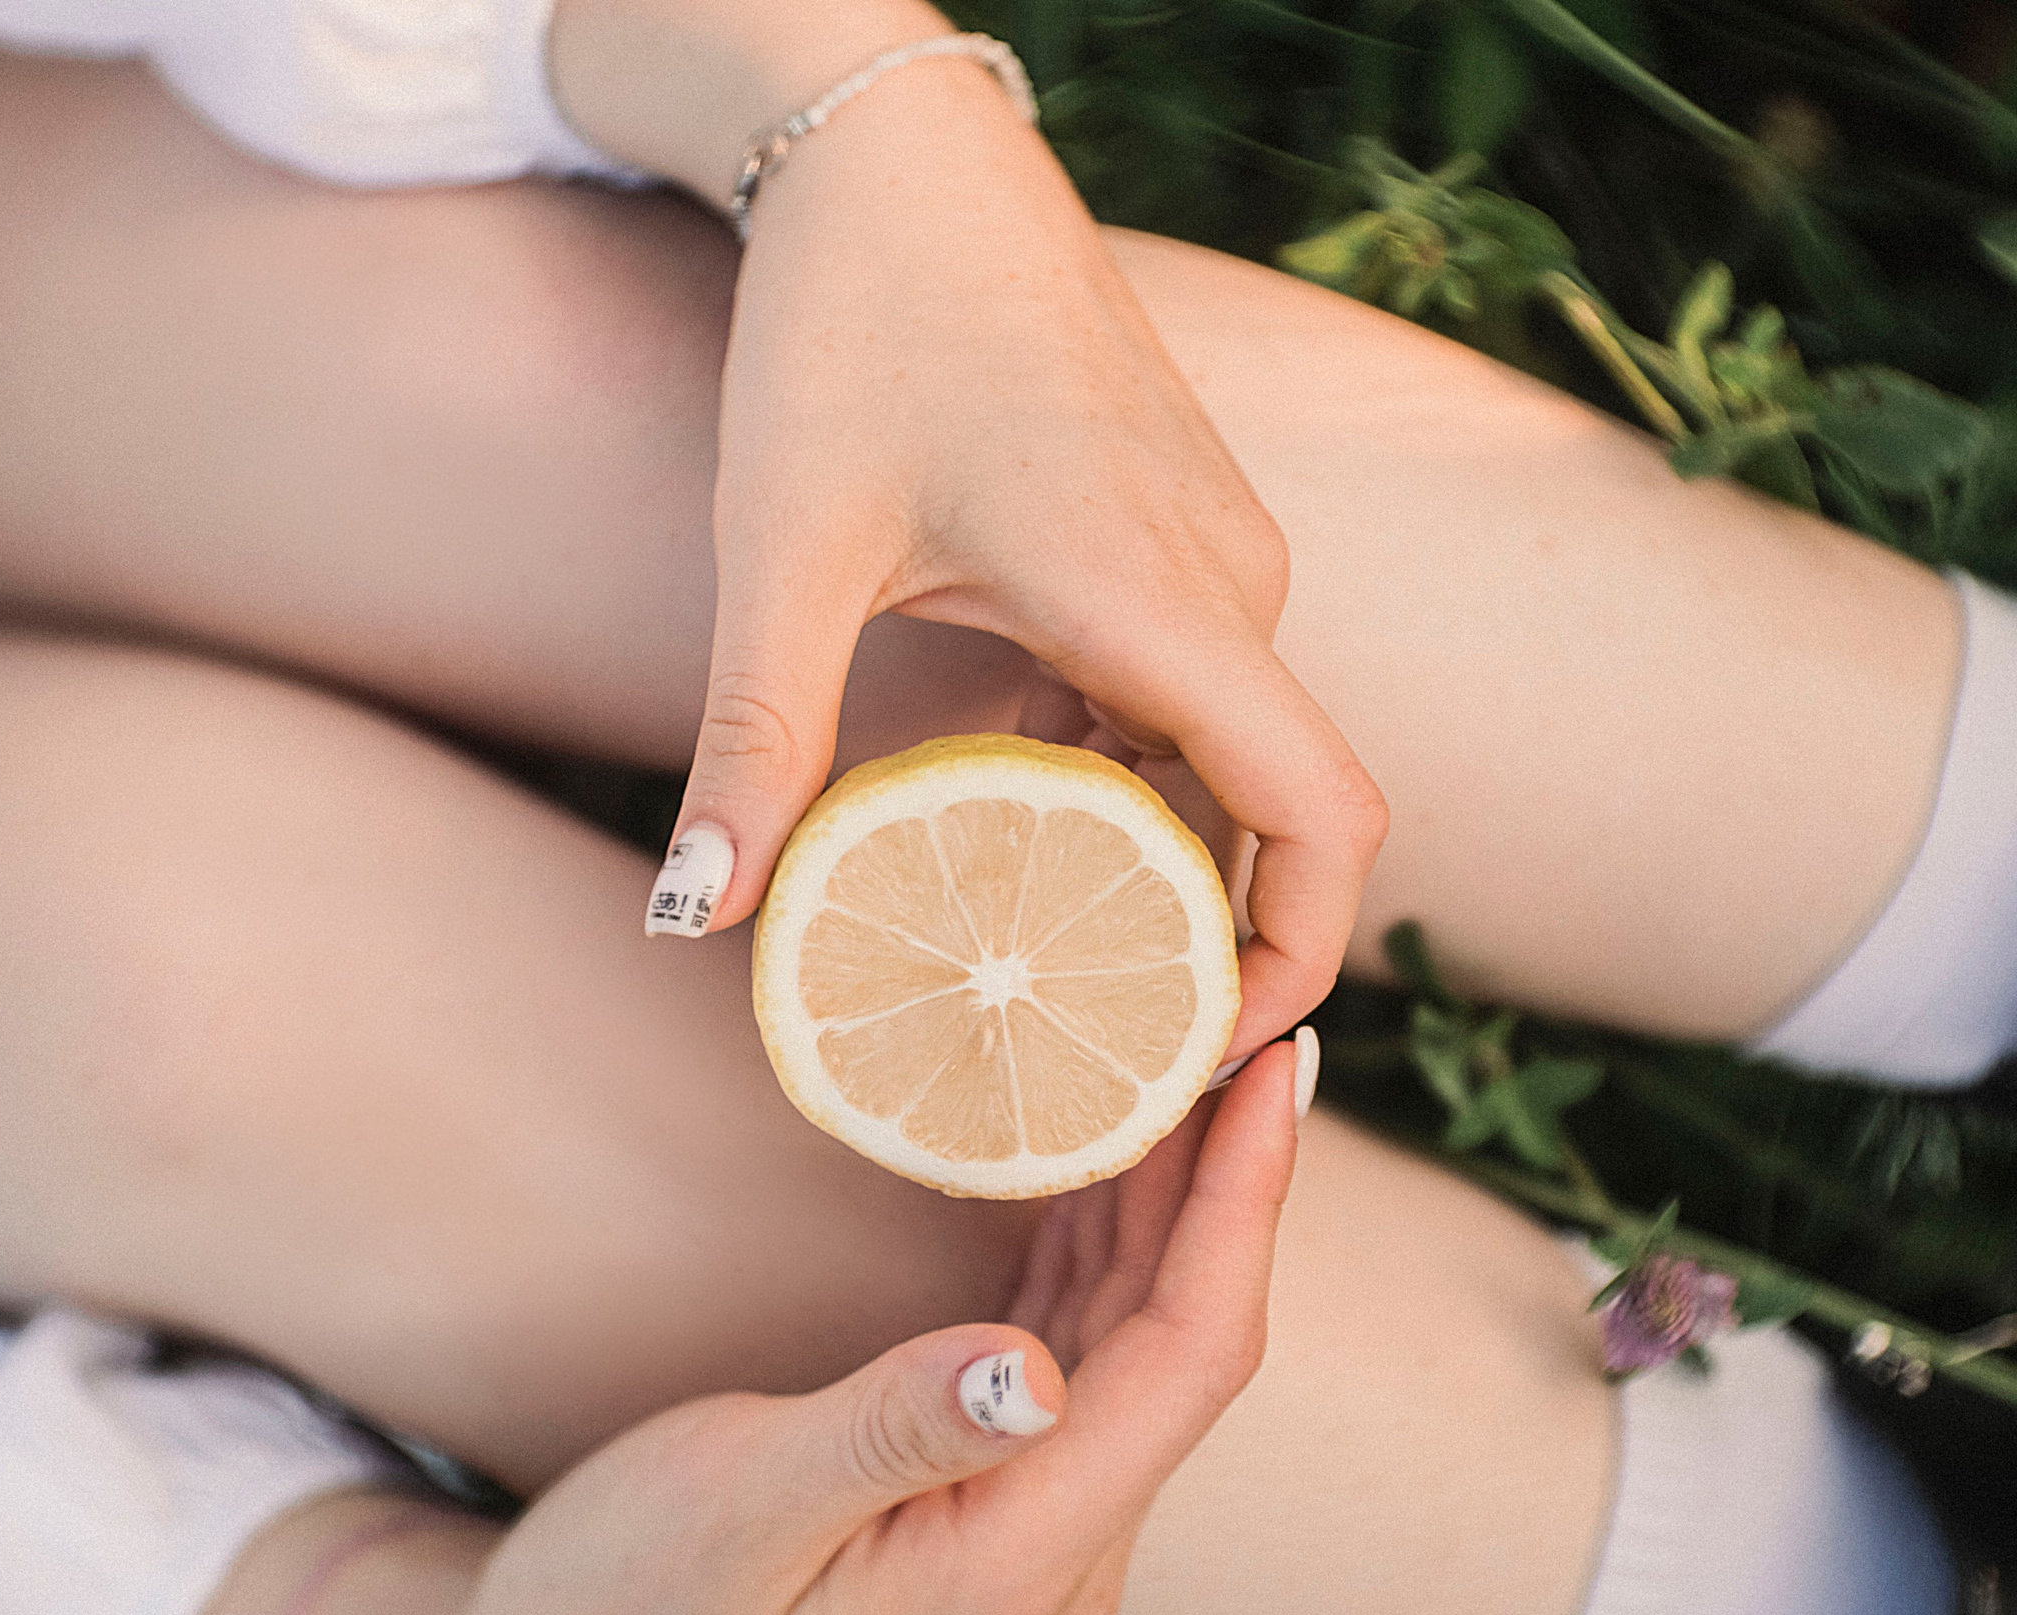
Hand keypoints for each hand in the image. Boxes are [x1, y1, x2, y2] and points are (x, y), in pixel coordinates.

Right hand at [416, 1039, 1307, 1614]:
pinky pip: (1080, 1345)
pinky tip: (1103, 1150)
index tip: (1269, 1069)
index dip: (1241, 1206)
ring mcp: (1033, 1523)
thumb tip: (1032, 1367)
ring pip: (1139, 1334)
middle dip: (1226, 1180)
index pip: (1186, 1360)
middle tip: (1246, 1021)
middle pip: (1186, 1339)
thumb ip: (890, 1434)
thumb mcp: (737, 1510)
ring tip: (1193, 1056)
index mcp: (1019, 1560)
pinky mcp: (994, 1489)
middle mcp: (1059, 1551)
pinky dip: (1098, 1239)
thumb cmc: (624, 1611)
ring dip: (1169, 1199)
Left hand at [553, 0, 1386, 1053]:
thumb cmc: (852, 329)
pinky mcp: (1189, 527)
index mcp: (1164, 598)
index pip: (1327, 817)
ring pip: (1230, 753)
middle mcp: (1230, 579)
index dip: (1298, 963)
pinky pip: (1195, 689)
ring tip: (1039, 953)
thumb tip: (689, 913)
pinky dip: (1131, 770)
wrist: (901, 153)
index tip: (1205, 1059)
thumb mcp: (790, 553)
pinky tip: (1021, 808)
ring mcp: (1222, 548)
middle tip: (1087, 1047)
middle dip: (1202, 945)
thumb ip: (755, 744)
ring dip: (1153, 855)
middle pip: (1275, 813)